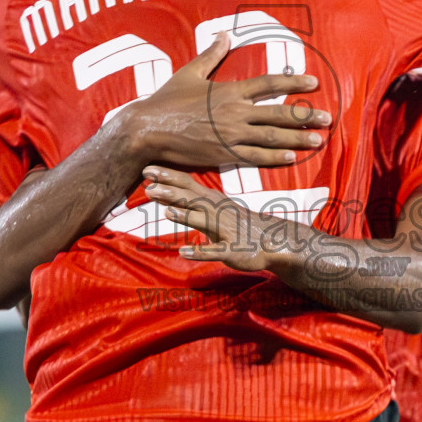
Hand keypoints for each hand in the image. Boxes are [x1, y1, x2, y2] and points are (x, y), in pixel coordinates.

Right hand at [121, 34, 330, 168]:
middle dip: (305, 116)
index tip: (313, 82)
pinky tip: (291, 157)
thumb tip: (224, 34)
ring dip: (297, 138)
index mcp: (229, 90)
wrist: (148, 130)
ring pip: (272, 137)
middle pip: (278, 113)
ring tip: (316, 140)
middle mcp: (235, 112)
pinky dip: (274, 157)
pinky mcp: (223, 153)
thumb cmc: (166, 100)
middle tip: (326, 118)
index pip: (269, 83)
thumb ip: (211, 54)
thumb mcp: (189, 73)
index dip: (293, 82)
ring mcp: (230, 134)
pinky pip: (254, 156)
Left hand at [143, 166, 310, 272]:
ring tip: (167, 212)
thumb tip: (165, 196)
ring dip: (186, 217)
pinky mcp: (233, 250)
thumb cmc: (239, 224)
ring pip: (204, 221)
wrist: (274, 241)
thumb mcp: (215, 209)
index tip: (147, 170)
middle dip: (172, 193)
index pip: (187, 184)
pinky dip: (199, 252)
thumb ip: (192, 203)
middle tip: (150, 186)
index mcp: (212, 201)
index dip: (168, 177)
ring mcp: (226, 230)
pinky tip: (184, 252)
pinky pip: (215, 251)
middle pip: (193, 199)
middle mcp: (218, 212)